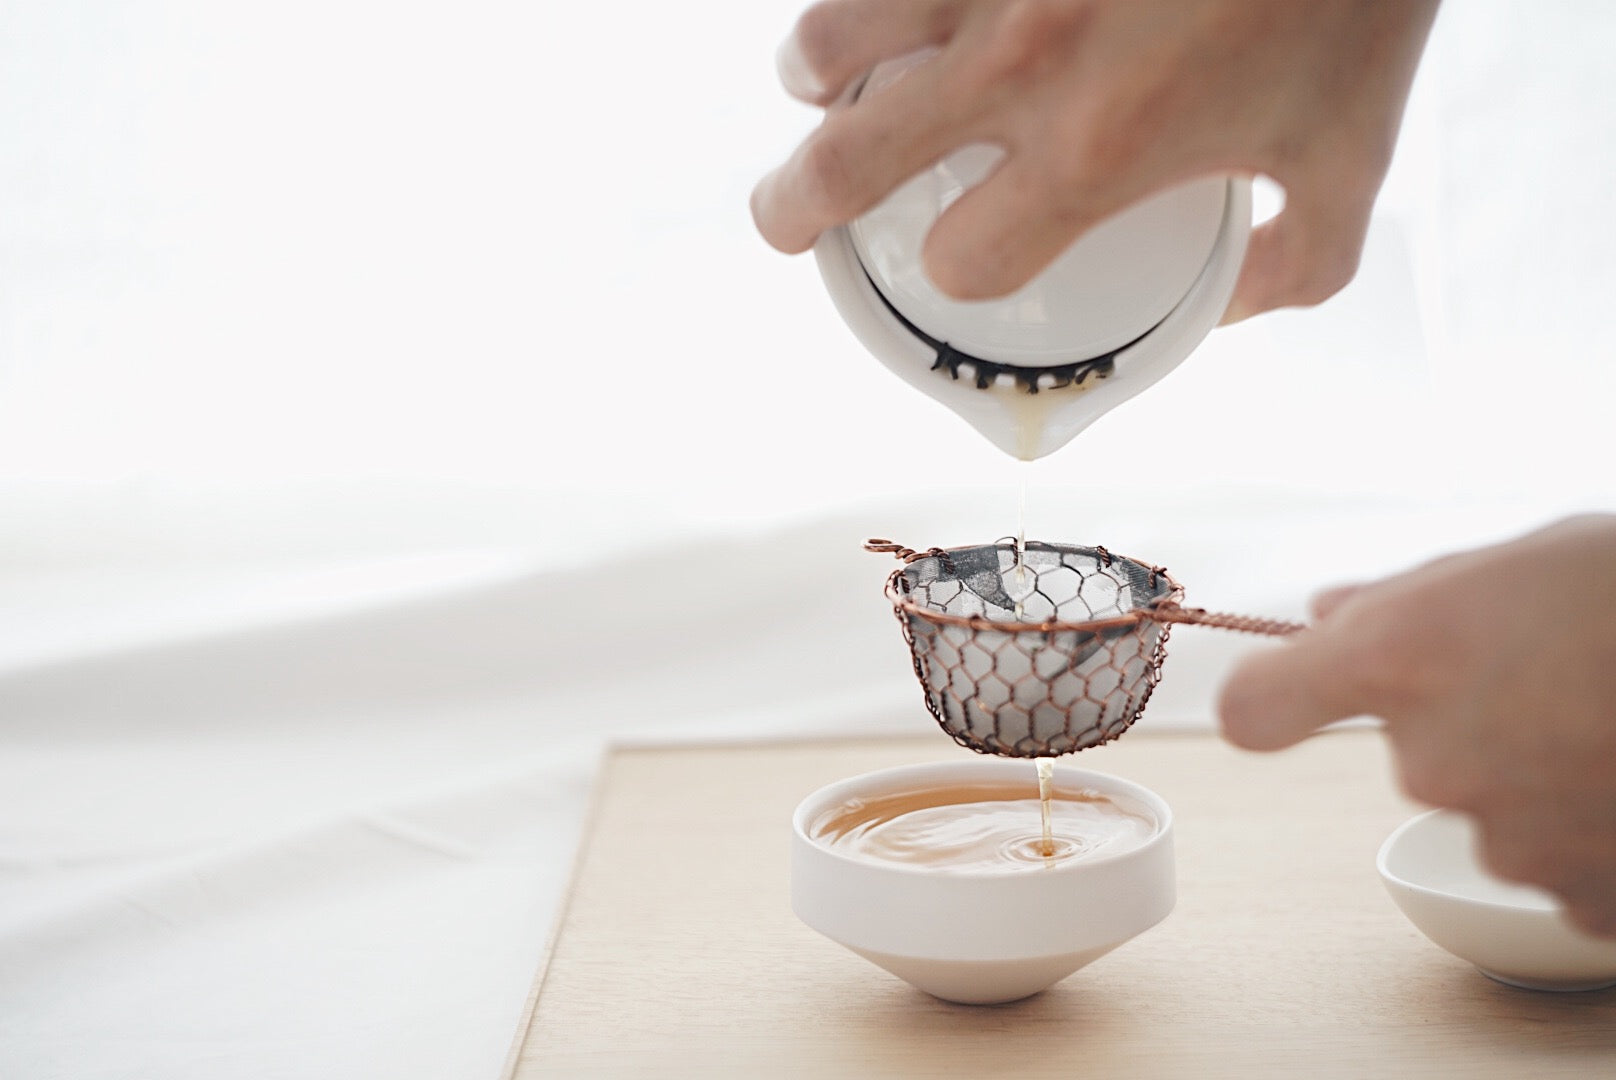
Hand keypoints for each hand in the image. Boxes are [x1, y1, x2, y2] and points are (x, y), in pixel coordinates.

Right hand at [751, 0, 1440, 321]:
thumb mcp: (1353, 150)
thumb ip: (1301, 261)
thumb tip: (1233, 306)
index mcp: (1101, 148)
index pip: (967, 259)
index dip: (957, 274)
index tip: (962, 259)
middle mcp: (1021, 65)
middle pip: (846, 167)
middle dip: (794, 209)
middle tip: (786, 219)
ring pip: (828, 40)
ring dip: (811, 75)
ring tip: (815, 82)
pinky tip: (877, 8)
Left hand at [1219, 515, 1615, 936]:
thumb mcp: (1517, 559)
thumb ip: (1406, 595)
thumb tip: (1328, 613)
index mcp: (1403, 658)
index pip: (1259, 709)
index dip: (1273, 700)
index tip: (1290, 692)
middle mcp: (1438, 759)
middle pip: (1408, 753)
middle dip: (1466, 721)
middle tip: (1552, 679)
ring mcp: (1512, 838)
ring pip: (1491, 811)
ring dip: (1536, 778)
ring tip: (1608, 724)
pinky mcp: (1584, 894)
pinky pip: (1561, 867)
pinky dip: (1591, 830)